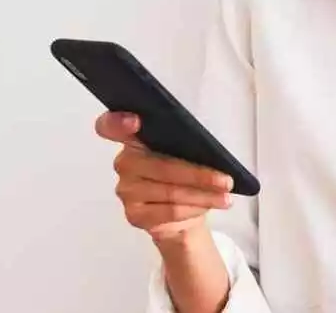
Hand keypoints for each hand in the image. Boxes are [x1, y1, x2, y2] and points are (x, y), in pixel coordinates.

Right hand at [95, 111, 234, 245]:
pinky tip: (208, 206)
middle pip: (161, 166)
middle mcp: (124, 163)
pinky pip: (169, 211)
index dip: (118, 122)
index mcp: (133, 139)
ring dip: (203, 195)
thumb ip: (185, 145)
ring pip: (170, 192)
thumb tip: (210, 151)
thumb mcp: (186, 153)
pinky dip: (193, 209)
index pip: (110, 126)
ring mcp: (126, 190)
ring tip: (225, 196)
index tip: (136, 121)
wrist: (182, 214)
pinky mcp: (134, 214)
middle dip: (199, 175)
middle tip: (225, 180)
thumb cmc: (184, 175)